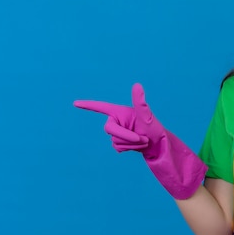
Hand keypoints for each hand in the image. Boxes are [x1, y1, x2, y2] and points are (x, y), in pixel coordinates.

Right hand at [74, 84, 206, 198]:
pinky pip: (117, 148)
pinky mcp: (119, 142)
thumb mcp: (147, 116)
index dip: (88, 106)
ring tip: (143, 140)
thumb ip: (140, 102)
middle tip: (142, 138)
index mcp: (120, 111)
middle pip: (110, 130)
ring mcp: (117, 132)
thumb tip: (137, 85)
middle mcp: (116, 121)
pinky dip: (129, 149)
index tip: (75, 103)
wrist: (158, 145)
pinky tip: (138, 145)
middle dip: (126, 136)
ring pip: (115, 141)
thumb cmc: (154, 129)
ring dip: (131, 144)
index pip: (101, 107)